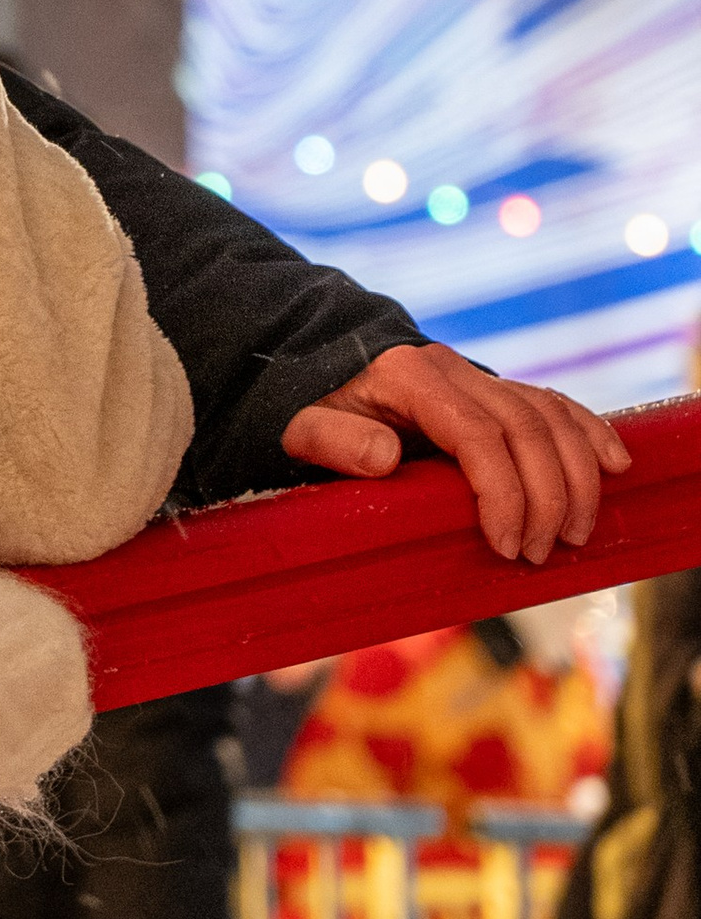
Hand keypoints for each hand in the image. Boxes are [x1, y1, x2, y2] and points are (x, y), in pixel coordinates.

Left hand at [280, 344, 629, 564]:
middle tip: (540, 554)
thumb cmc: (314, 405)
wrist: (324, 364)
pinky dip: (589, 433)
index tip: (506, 545)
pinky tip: (615, 466)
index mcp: (410, 378)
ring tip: (574, 535)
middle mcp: (454, 370)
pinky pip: (556, 404)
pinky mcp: (499, 389)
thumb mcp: (303, 424)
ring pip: (551, 417)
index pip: (476, 433)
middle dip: (547, 497)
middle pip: (526, 428)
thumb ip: (335, 440)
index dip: (502, 491)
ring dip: (576, 477)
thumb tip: (384, 456)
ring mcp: (480, 376)